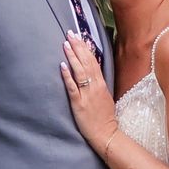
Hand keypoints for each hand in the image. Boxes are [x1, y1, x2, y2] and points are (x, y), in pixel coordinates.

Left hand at [62, 32, 118, 153]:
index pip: (93, 61)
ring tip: (65, 44)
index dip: (85, 48)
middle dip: (78, 47)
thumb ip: (98, 84)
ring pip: (80, 71)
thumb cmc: (105, 117)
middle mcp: (95, 86)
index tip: (79, 36)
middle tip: (70, 33)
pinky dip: (67, 76)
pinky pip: (72, 87)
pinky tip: (62, 66)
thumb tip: (91, 71)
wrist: (106, 134)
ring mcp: (87, 94)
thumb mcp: (105, 96)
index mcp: (101, 84)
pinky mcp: (79, 104)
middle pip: (86, 62)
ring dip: (72, 56)